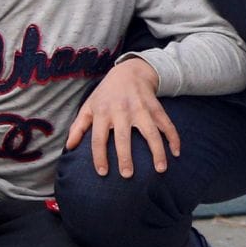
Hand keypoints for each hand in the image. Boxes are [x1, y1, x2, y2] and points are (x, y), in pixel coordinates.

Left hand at [65, 57, 178, 176]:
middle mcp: (121, 111)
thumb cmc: (106, 93)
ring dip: (157, 151)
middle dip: (125, 157)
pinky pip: (166, 123)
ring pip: (150, 132)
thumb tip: (69, 147)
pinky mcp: (155, 107)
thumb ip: (78, 126)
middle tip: (127, 175)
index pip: (98, 138)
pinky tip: (176, 152)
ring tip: (160, 169)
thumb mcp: (89, 105)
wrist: (130, 70)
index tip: (103, 173)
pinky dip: (173, 137)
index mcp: (103, 112)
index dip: (99, 157)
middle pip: (123, 137)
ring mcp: (141, 109)